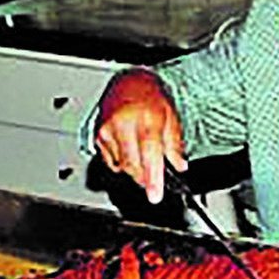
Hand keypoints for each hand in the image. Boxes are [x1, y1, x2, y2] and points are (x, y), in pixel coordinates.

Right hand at [95, 69, 186, 203]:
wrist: (129, 82)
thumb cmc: (151, 98)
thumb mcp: (172, 119)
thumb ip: (175, 146)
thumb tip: (180, 166)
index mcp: (147, 120)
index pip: (150, 155)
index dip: (153, 179)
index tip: (154, 196)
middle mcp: (124, 124)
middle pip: (133, 166)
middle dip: (145, 177)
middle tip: (155, 176)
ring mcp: (108, 130)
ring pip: (121, 166)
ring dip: (134, 169)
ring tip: (142, 151)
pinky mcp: (98, 135)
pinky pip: (111, 161)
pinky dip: (122, 162)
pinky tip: (129, 148)